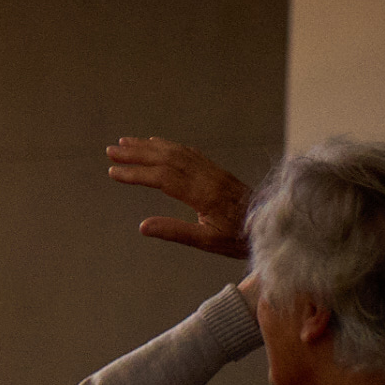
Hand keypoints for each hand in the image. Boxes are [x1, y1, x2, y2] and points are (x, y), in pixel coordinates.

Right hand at [107, 136, 251, 258]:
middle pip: (167, 158)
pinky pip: (190, 152)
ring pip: (177, 152)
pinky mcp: (217, 171)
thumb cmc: (239, 237)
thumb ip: (175, 231)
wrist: (273, 224)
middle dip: (137, 153)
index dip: (136, 174)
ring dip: (149, 146)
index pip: (162, 178)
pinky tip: (157, 144)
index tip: (113, 172)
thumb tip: (142, 226)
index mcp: (203, 194)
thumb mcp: (207, 242)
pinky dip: (169, 146)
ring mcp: (213, 171)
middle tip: (111, 150)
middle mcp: (207, 176)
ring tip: (126, 143)